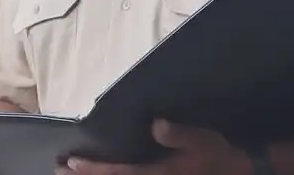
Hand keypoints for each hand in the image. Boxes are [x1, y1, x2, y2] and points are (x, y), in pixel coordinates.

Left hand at [61, 121, 250, 174]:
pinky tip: (106, 174)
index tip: (69, 163)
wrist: (235, 171)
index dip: (92, 170)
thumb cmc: (216, 154)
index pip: (116, 174)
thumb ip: (178, 134)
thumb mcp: (201, 140)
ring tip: (71, 174)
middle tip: (58, 170)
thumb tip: (155, 124)